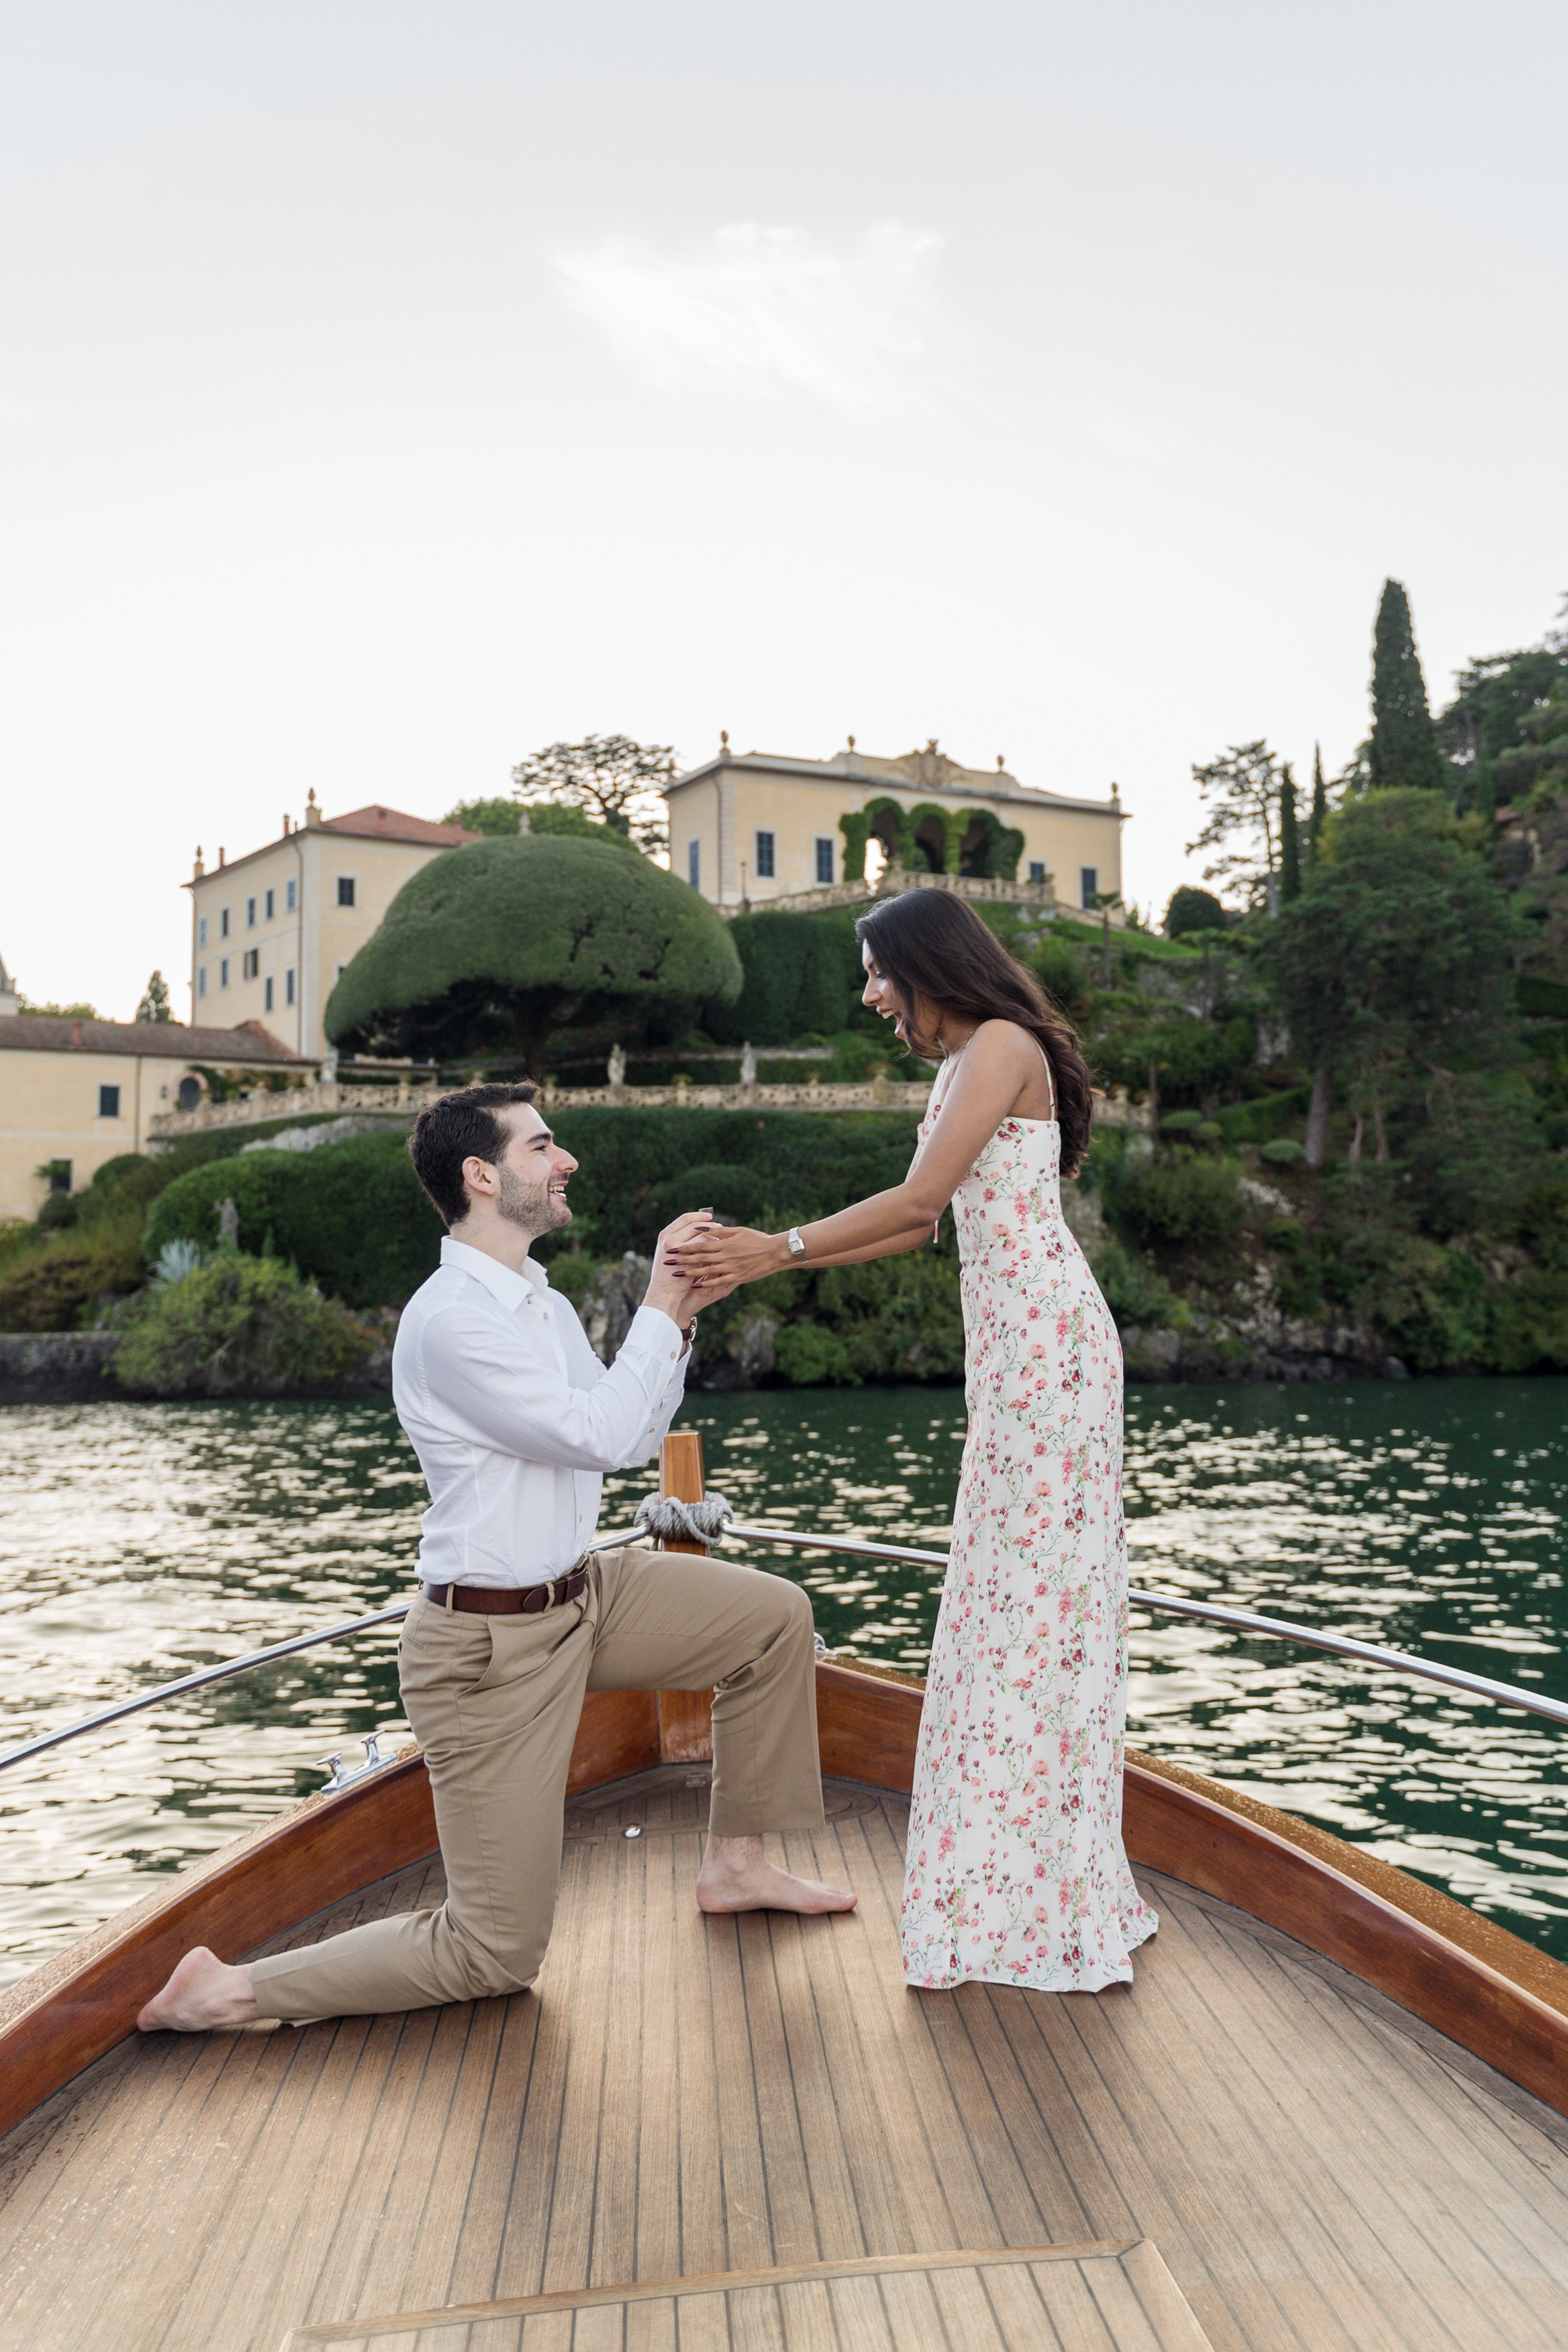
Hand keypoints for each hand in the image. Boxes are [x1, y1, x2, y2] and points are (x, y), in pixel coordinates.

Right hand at [645, 1208, 715, 1321]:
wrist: (664, 1294)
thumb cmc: (668, 1275)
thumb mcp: (671, 1254)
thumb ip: (680, 1241)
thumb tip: (699, 1229)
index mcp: (665, 1235)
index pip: (684, 1219)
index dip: (698, 1216)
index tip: (709, 1216)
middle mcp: (669, 1240)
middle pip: (694, 1225)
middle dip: (709, 1225)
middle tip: (719, 1226)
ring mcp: (677, 1251)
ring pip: (701, 1236)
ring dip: (713, 1236)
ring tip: (722, 1238)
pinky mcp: (687, 1262)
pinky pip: (705, 1250)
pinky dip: (713, 1248)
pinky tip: (720, 1250)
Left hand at [665, 1222, 789, 1288]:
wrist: (774, 1252)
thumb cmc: (757, 1239)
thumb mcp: (738, 1231)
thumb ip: (719, 1231)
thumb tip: (702, 1228)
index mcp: (724, 1243)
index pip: (700, 1245)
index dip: (685, 1247)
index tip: (673, 1248)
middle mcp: (725, 1255)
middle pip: (699, 1258)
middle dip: (682, 1260)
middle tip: (668, 1262)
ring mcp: (730, 1267)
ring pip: (706, 1270)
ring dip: (690, 1272)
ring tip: (677, 1274)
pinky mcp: (737, 1277)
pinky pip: (718, 1281)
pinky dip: (706, 1283)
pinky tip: (695, 1285)